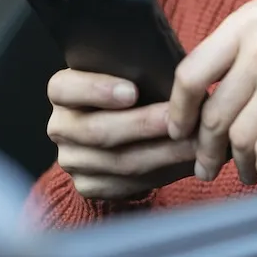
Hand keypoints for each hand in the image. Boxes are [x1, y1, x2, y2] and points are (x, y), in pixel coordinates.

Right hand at [46, 69, 196, 200]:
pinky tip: (185, 160)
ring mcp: (72, 160)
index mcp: (62, 90)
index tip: (133, 91)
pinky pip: (125, 184)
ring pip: (117, 161)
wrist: (127, 128)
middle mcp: (61, 126)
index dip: (96, 89)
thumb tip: (173, 74)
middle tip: (176, 118)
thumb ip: (140, 70)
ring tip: (195, 141)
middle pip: (96, 130)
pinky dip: (160, 172)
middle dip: (142, 124)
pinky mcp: (88, 186)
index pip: (64, 88)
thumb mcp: (129, 72)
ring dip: (161, 152)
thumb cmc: (133, 89)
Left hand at [166, 0, 256, 186]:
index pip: (191, 72)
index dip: (179, 109)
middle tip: (206, 165)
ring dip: (237, 164)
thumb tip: (216, 84)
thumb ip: (250, 41)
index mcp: (250, 19)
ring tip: (246, 173)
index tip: (181, 128)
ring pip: (238, 138)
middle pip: (212, 113)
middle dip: (205, 148)